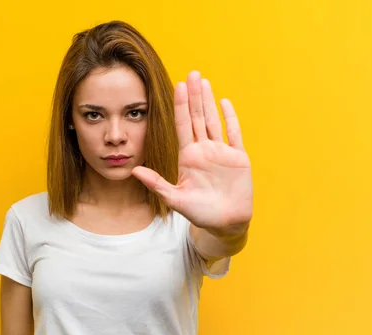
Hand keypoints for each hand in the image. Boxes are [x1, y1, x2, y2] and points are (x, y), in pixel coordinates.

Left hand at [132, 71, 252, 236]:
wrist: (225, 223)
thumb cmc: (200, 213)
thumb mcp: (175, 198)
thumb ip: (156, 183)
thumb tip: (134, 170)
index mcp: (188, 157)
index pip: (182, 125)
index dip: (180, 105)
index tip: (177, 86)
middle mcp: (203, 150)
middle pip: (197, 117)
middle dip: (194, 95)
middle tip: (192, 73)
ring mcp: (221, 152)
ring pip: (213, 120)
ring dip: (209, 101)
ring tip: (204, 80)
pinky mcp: (238, 157)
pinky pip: (234, 133)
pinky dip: (230, 118)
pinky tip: (224, 102)